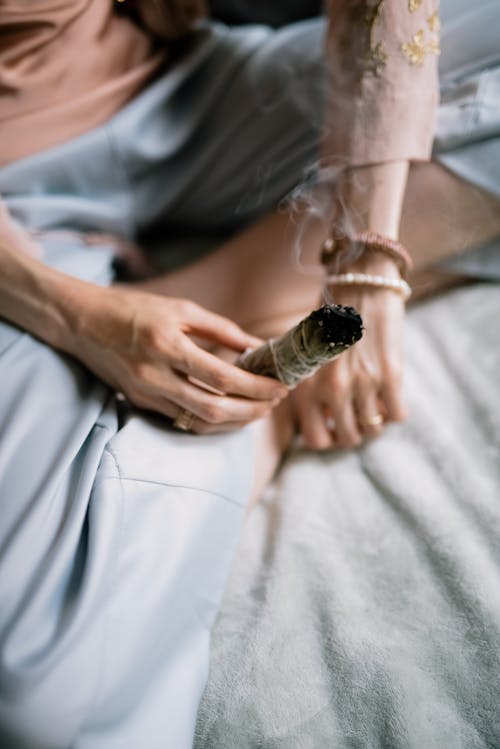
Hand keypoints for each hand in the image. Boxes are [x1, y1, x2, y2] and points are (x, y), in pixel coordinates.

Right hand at [63, 285, 287, 433]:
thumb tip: (258, 347)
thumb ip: (222, 330)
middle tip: (275, 402)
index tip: (280, 385)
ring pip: (199, 423)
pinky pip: (183, 422)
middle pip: (214, 410)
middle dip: (252, 410)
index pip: (222, 377)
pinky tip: (230, 413)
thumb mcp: (181, 309)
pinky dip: (211, 422)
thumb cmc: (134, 310)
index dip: (256, 386)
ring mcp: (146, 395)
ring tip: (259, 409)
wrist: (83, 323)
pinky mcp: (139, 404)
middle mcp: (156, 376)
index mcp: (168, 346)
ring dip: (235, 422)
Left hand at [291, 257, 406, 448]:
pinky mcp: (390, 376)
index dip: (328, 438)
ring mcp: (362, 384)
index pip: (315, 438)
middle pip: (348, 438)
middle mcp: (332, 389)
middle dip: (355, 432)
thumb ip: (309, 385)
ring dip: (377, 423)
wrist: (361, 284)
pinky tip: (391, 396)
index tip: (335, 427)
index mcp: (307, 384)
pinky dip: (396, 411)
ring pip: (374, 430)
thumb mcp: (308, 353)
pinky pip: (398, 415)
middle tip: (360, 418)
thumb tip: (321, 417)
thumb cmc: (331, 317)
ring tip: (376, 407)